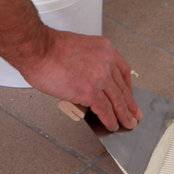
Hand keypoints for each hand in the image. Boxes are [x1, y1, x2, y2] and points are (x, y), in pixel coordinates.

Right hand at [16, 28, 141, 130]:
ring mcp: (100, 77)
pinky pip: (105, 110)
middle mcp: (106, 62)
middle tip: (135, 114)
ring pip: (117, 101)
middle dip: (130, 103)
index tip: (129, 95)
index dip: (128, 87)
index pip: (123, 70)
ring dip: (123, 115)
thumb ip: (89, 63)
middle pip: (122, 87)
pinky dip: (109, 120)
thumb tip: (88, 83)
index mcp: (104, 48)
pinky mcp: (90, 91)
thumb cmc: (49, 47)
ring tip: (128, 124)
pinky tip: (111, 125)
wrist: (38, 49)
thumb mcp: (79, 48)